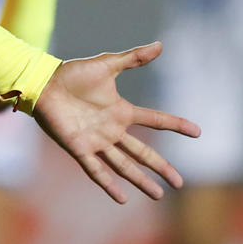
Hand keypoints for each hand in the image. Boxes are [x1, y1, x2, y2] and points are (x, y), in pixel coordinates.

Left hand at [31, 41, 197, 203]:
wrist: (44, 83)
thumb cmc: (72, 74)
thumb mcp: (107, 65)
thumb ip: (133, 58)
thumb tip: (159, 45)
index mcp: (121, 112)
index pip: (156, 121)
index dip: (176, 125)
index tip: (197, 132)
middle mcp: (112, 130)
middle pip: (143, 152)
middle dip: (161, 168)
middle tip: (179, 183)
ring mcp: (97, 141)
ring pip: (124, 165)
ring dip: (141, 180)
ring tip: (158, 195)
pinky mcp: (79, 148)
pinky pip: (96, 170)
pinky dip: (109, 183)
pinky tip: (122, 198)